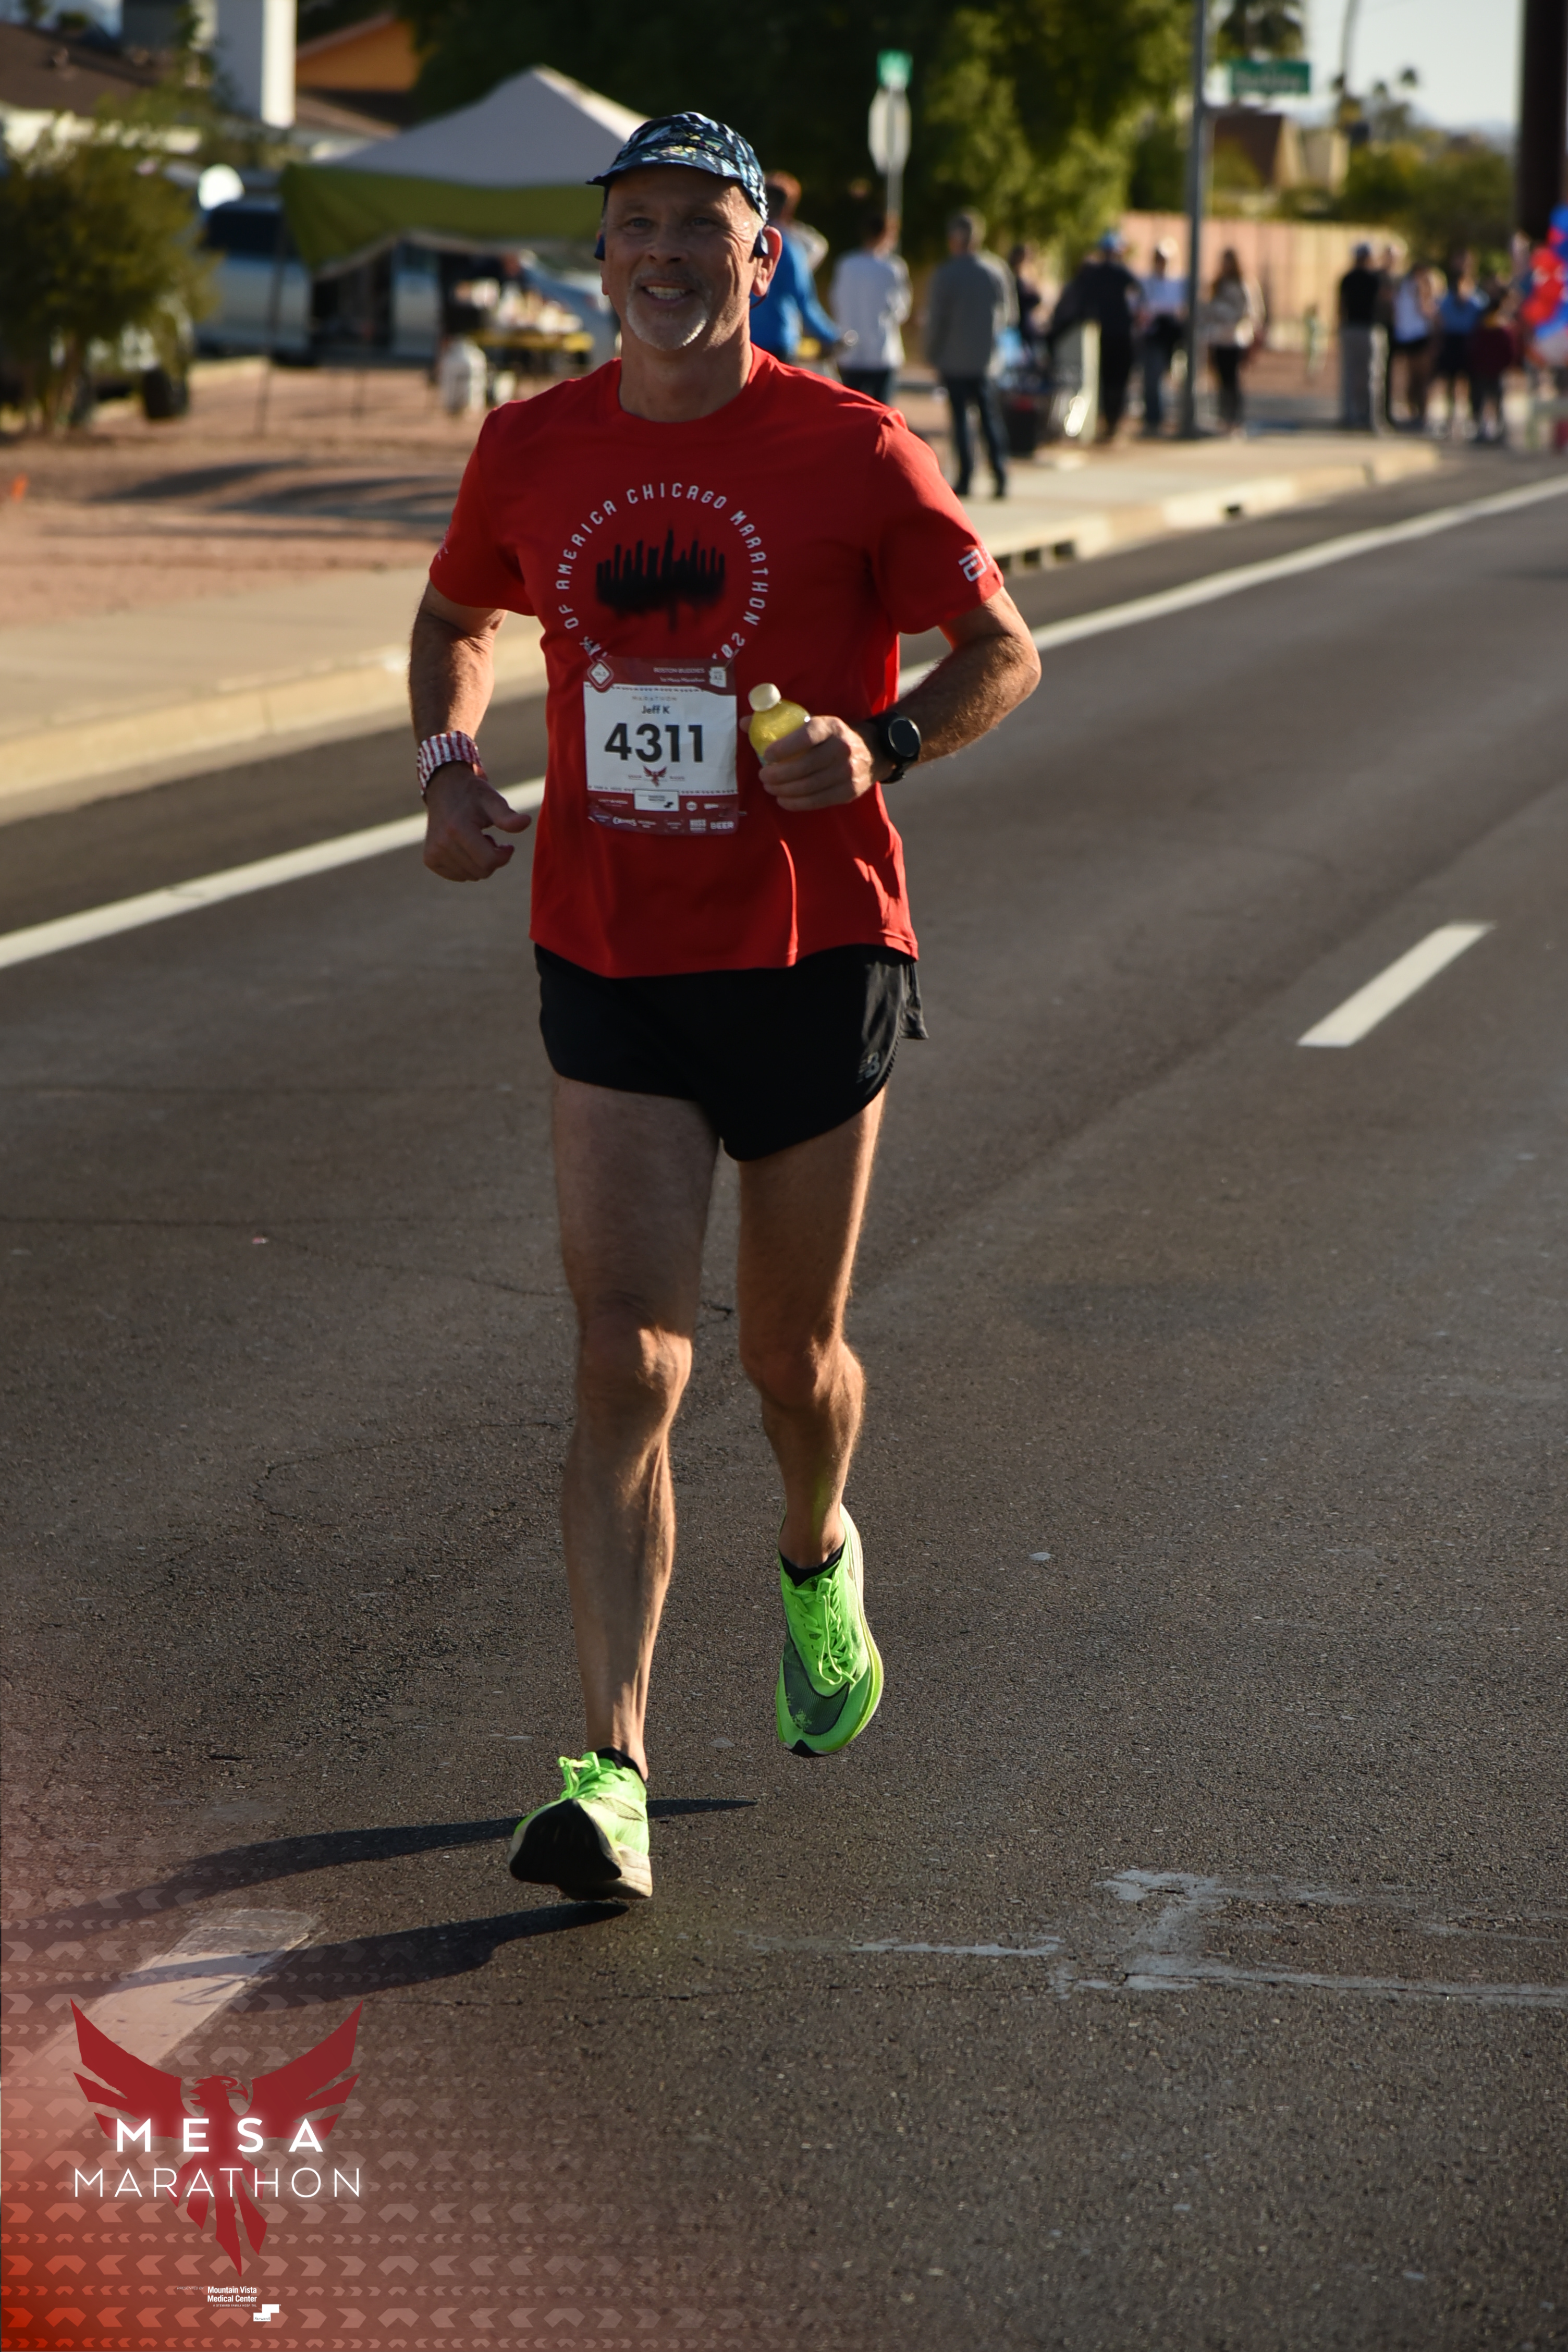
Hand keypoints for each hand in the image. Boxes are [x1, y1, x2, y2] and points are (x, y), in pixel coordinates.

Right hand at [422, 762, 532, 880]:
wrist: (444, 788)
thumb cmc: (473, 795)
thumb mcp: (493, 801)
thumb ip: (508, 816)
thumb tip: (526, 822)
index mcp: (458, 829)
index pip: (489, 862)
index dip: (504, 856)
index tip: (507, 845)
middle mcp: (442, 843)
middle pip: (481, 872)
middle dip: (492, 859)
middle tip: (490, 840)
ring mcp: (433, 852)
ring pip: (470, 876)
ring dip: (479, 862)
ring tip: (476, 841)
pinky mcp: (429, 859)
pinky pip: (457, 876)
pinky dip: (467, 866)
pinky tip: (465, 847)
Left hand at [756, 715, 879, 812]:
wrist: (874, 752)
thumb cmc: (834, 736)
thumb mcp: (815, 722)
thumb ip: (780, 721)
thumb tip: (744, 724)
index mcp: (832, 727)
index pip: (807, 736)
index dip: (785, 747)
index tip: (766, 755)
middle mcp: (842, 749)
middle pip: (804, 767)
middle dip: (778, 775)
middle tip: (763, 776)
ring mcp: (847, 773)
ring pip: (809, 787)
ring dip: (784, 790)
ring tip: (770, 787)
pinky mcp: (848, 792)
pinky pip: (817, 801)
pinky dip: (796, 803)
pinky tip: (783, 800)